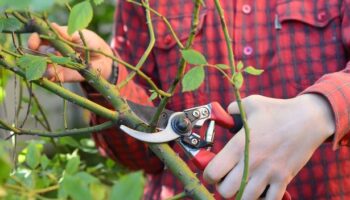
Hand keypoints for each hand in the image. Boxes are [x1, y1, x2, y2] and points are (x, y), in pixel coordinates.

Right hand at [28, 23, 112, 81]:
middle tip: (38, 58)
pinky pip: (53, 77)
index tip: (33, 44)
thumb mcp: (80, 35)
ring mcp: (57, 64)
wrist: (103, 59)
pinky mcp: (63, 75)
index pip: (39, 38)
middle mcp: (53, 51)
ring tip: (48, 68)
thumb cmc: (91, 42)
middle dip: (35, 55)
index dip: (34, 40)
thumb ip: (66, 33)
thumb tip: (52, 25)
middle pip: (36, 53)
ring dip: (42, 67)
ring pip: (42, 66)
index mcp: (55, 39)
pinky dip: (50, 76)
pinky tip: (52, 74)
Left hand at [203, 94, 334, 198]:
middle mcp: (251, 162)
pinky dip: (263, 199)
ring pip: (245, 199)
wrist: (308, 118)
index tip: (212, 171)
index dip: (209, 174)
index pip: (213, 171)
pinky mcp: (284, 179)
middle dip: (222, 187)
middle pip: (225, 191)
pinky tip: (260, 190)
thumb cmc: (278, 110)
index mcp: (239, 146)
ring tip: (242, 185)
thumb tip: (224, 114)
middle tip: (226, 179)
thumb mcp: (251, 104)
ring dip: (240, 195)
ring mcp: (268, 173)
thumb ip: (233, 109)